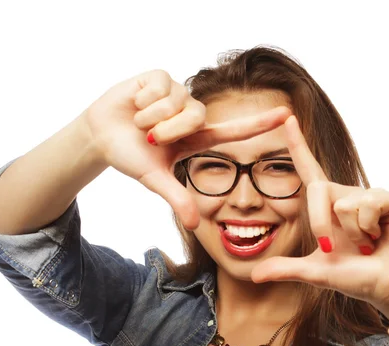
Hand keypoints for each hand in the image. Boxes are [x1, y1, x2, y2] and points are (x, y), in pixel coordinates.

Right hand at [83, 70, 290, 229]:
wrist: (101, 136)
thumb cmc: (132, 156)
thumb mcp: (155, 180)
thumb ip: (177, 200)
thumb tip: (194, 226)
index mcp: (197, 138)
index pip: (234, 130)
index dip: (260, 123)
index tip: (287, 116)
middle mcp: (191, 114)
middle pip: (194, 118)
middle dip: (166, 131)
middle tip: (149, 138)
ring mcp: (177, 93)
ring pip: (174, 103)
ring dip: (151, 118)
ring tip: (140, 122)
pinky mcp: (159, 76)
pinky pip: (158, 87)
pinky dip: (141, 101)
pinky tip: (135, 104)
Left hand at [250, 116, 388, 318]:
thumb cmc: (357, 276)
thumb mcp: (317, 272)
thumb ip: (287, 269)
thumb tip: (255, 275)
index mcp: (330, 206)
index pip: (310, 171)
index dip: (298, 145)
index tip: (286, 118)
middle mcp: (349, 195)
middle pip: (320, 191)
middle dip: (322, 225)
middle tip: (336, 249)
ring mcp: (372, 195)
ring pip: (346, 204)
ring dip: (353, 234)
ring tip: (368, 244)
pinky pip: (368, 205)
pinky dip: (369, 228)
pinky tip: (382, 236)